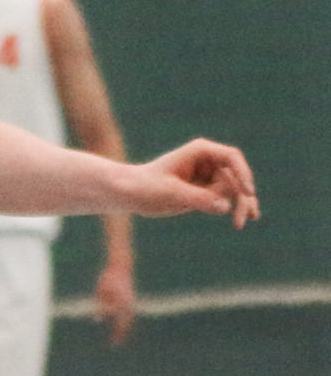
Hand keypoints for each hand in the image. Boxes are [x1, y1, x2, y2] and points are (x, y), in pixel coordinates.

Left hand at [94, 258, 136, 345]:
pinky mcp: (130, 298)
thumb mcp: (102, 291)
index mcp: (123, 302)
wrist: (121, 266)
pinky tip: (119, 324)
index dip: (116, 334)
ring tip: (118, 337)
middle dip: (121, 334)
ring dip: (124, 328)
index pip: (120, 323)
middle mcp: (129, 303)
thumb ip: (101, 305)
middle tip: (115, 344)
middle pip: (126, 323)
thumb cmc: (108, 277)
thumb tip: (98, 320)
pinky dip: (124, 320)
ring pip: (128, 319)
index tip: (112, 343)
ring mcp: (131, 301)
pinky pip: (128, 312)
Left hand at [125, 138, 260, 227]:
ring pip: (235, 189)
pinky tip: (245, 218)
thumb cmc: (144, 187)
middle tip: (240, 220)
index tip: (247, 191)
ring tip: (239, 224)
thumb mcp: (170, 193)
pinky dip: (236, 206)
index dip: (243, 173)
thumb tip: (225, 206)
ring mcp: (209, 175)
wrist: (128, 193)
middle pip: (236, 176)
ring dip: (241, 204)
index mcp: (199, 151)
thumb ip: (198, 198)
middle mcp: (208, 160)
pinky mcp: (206, 190)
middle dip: (241, 197)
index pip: (231, 156)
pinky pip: (228, 197)